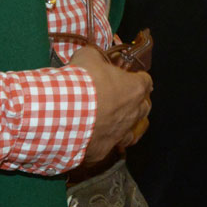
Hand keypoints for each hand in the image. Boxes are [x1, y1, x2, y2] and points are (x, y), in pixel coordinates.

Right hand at [70, 46, 151, 162]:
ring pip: (131, 130)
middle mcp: (134, 113)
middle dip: (134, 102)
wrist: (61, 113)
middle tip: (118, 97)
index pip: (145, 81)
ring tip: (110, 120)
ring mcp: (120, 134)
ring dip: (123, 124)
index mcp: (135, 89)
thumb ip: (95, 56)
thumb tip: (93, 55)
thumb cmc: (80, 83)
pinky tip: (93, 137)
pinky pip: (108, 146)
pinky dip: (103, 141)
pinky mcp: (104, 150)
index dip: (136, 78)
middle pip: (143, 107)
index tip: (127, 77)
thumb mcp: (87, 57)